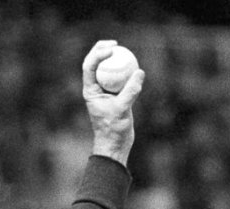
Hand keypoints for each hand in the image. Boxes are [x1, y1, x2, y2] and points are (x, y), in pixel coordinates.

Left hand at [82, 40, 144, 165]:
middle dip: (101, 50)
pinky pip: (120, 78)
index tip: (113, 49)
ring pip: (107, 70)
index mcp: (90, 91)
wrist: (115, 144)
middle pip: (95, 64)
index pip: (89, 67)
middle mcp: (95, 89)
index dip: (98, 54)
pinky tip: (134, 66)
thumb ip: (130, 91)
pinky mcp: (116, 95)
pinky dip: (126, 71)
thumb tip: (139, 72)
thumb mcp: (122, 109)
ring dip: (113, 59)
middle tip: (115, 44)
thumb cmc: (113, 129)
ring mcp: (105, 91)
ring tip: (123, 50)